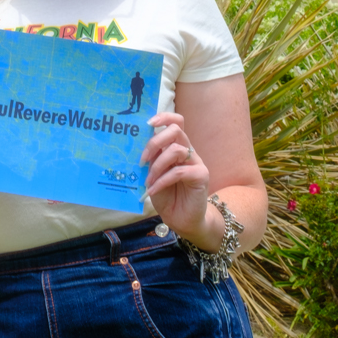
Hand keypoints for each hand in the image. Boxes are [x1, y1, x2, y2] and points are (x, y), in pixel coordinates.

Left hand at [142, 111, 215, 244]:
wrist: (182, 220)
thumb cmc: (167, 196)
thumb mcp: (154, 175)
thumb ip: (151, 160)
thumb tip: (137, 146)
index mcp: (177, 147)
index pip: (176, 122)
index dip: (164, 117)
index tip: (148, 123)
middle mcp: (188, 151)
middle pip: (176, 130)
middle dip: (155, 142)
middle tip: (142, 160)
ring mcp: (196, 162)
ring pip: (176, 150)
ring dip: (157, 165)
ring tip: (148, 180)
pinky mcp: (201, 175)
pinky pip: (179, 171)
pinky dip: (162, 180)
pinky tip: (153, 189)